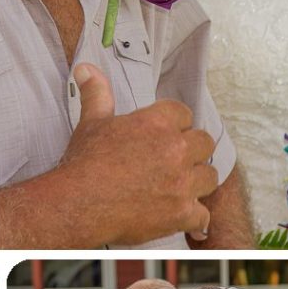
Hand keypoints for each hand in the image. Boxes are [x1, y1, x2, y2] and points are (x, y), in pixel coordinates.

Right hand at [60, 65, 218, 244]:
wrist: (77, 203)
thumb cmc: (85, 164)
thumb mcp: (92, 122)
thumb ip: (97, 94)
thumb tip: (87, 69)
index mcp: (157, 123)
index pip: (184, 114)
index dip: (177, 124)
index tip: (168, 134)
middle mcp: (175, 150)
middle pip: (204, 143)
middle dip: (193, 151)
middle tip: (176, 160)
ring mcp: (181, 183)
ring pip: (209, 177)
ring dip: (198, 182)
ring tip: (183, 187)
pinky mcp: (180, 212)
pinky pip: (203, 216)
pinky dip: (195, 219)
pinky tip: (186, 218)